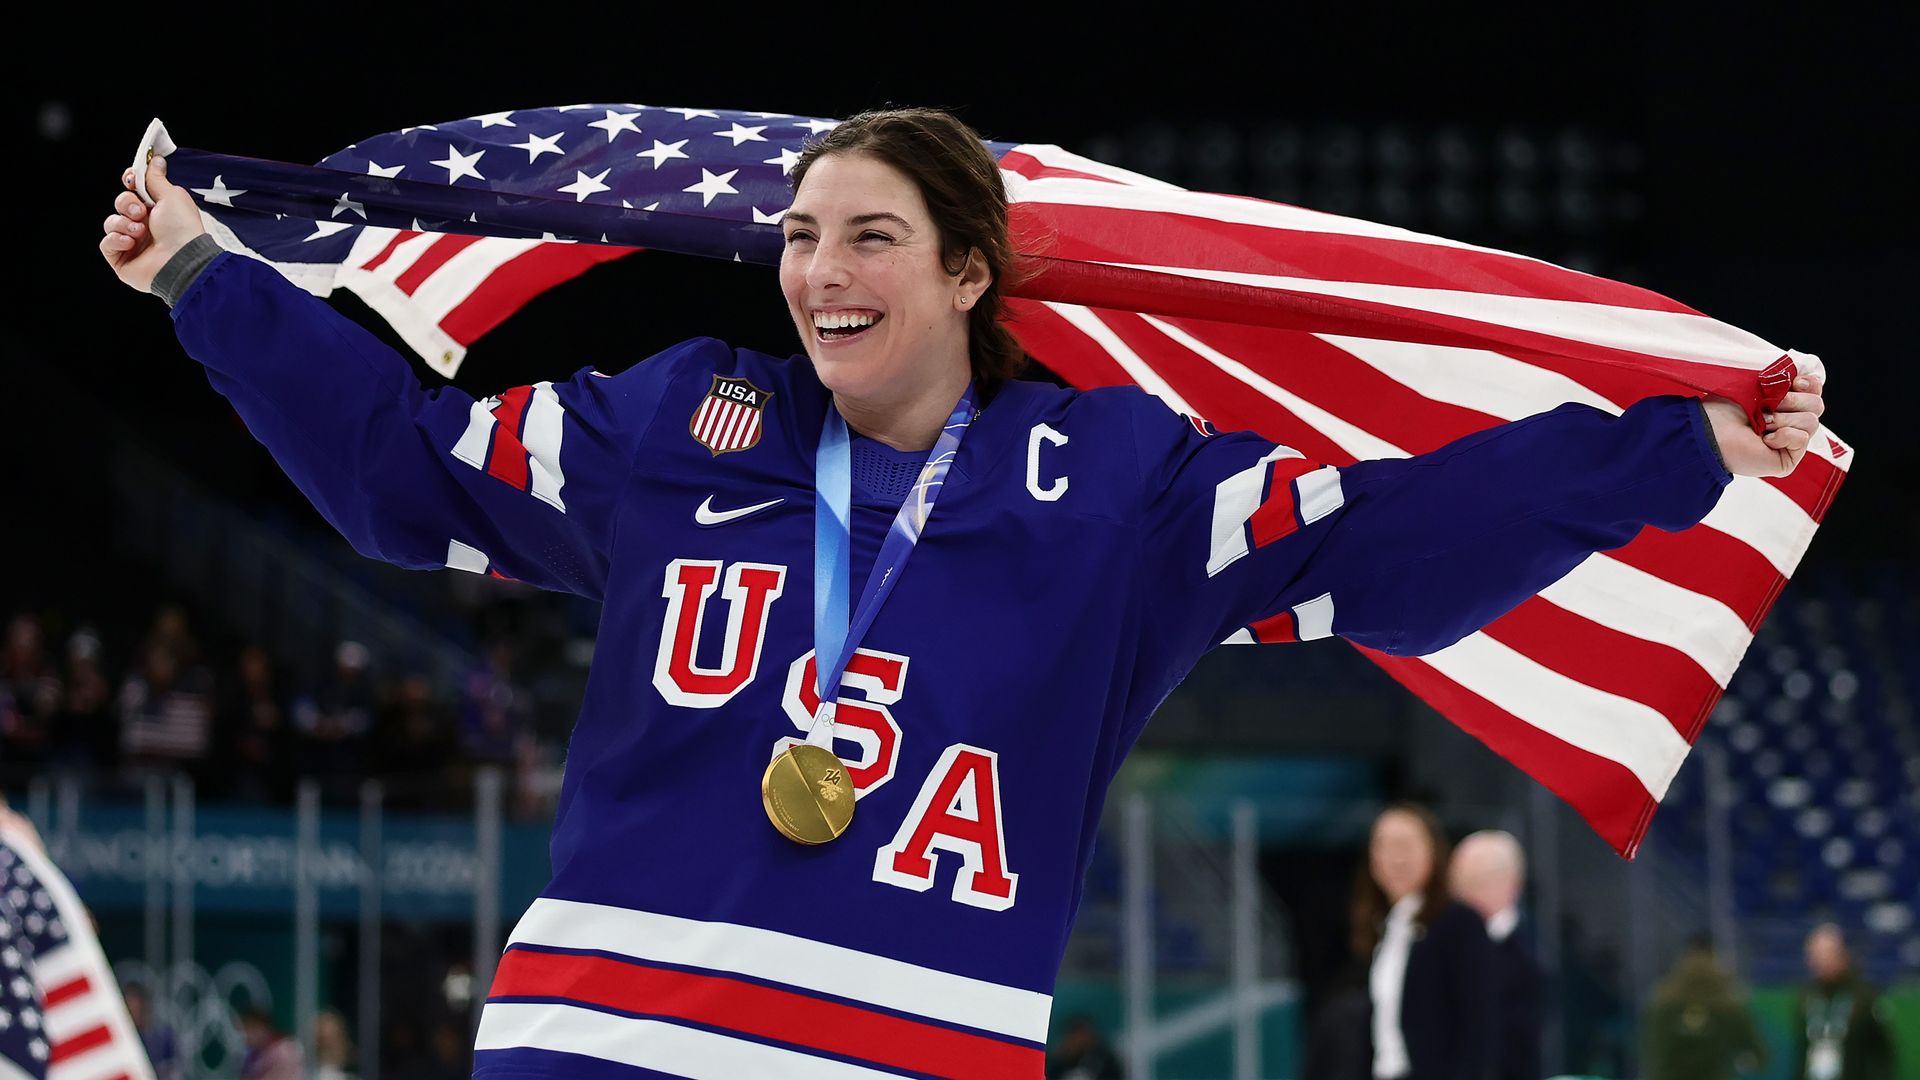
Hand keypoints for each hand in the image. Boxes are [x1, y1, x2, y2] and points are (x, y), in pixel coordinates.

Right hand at [100, 156, 205, 292]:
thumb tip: (156, 160)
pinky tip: (130, 243)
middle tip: (141, 212)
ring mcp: (133, 244)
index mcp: (158, 211)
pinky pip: (106, 243)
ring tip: (140, 231)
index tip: (131, 180)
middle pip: (120, 203)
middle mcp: (145, 226)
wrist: (182, 260)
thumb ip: (157, 178)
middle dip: (127, 203)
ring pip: (111, 222)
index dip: (129, 183)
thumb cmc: (182, 229)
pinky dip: (116, 240)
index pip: (134, 191)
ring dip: (123, 223)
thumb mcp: (171, 196)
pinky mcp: (122, 259)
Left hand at [1702, 372, 1826, 477]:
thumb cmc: (1726, 407)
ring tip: (1762, 423)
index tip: (1795, 382)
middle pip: (1817, 405)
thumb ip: (1786, 378)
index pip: (1815, 391)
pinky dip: (1783, 435)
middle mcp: (1789, 422)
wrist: (1710, 430)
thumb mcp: (1759, 384)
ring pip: (1812, 421)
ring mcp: (1790, 442)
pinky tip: (1764, 440)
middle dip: (1793, 401)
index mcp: (1784, 403)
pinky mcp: (1788, 459)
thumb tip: (1806, 371)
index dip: (1811, 385)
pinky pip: (1802, 439)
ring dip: (1784, 419)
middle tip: (1766, 407)